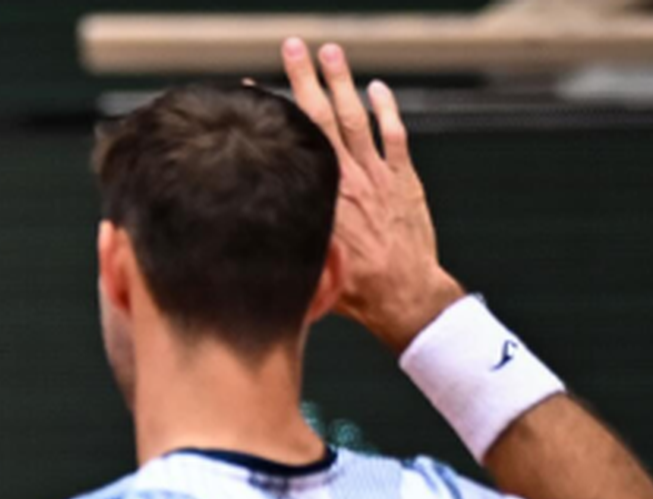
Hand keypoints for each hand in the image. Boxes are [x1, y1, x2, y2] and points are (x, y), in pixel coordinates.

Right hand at [281, 38, 463, 352]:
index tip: (249, 89)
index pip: (290, 143)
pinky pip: (394, 137)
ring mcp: (377, 177)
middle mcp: (346, 180)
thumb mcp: (307, 265)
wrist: (404, 297)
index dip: (270, 112)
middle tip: (292, 46)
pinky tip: (377, 88)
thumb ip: (287, 235)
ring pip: (356, 119)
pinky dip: (386, 110)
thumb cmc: (352, 292)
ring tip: (330, 51)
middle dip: (303, 79)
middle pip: (319, 119)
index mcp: (319, 199)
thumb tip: (252, 219)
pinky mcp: (404, 182)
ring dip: (342, 83)